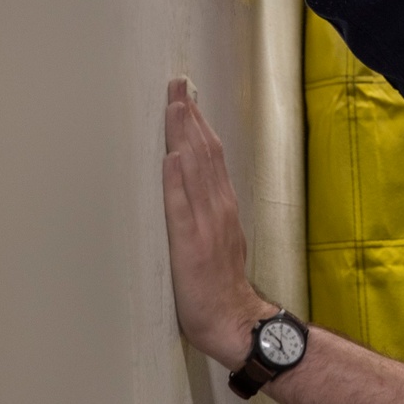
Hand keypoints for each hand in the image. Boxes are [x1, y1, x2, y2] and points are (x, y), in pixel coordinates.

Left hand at [162, 77, 272, 367]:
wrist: (232, 319)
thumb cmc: (221, 283)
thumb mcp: (222, 236)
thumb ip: (210, 207)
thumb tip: (192, 176)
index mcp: (224, 205)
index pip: (210, 153)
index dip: (197, 123)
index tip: (186, 96)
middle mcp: (218, 207)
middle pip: (204, 152)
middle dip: (188, 116)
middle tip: (177, 84)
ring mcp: (205, 224)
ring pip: (194, 170)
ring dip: (183, 135)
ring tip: (174, 106)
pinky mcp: (190, 243)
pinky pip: (182, 206)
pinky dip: (178, 180)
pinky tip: (171, 157)